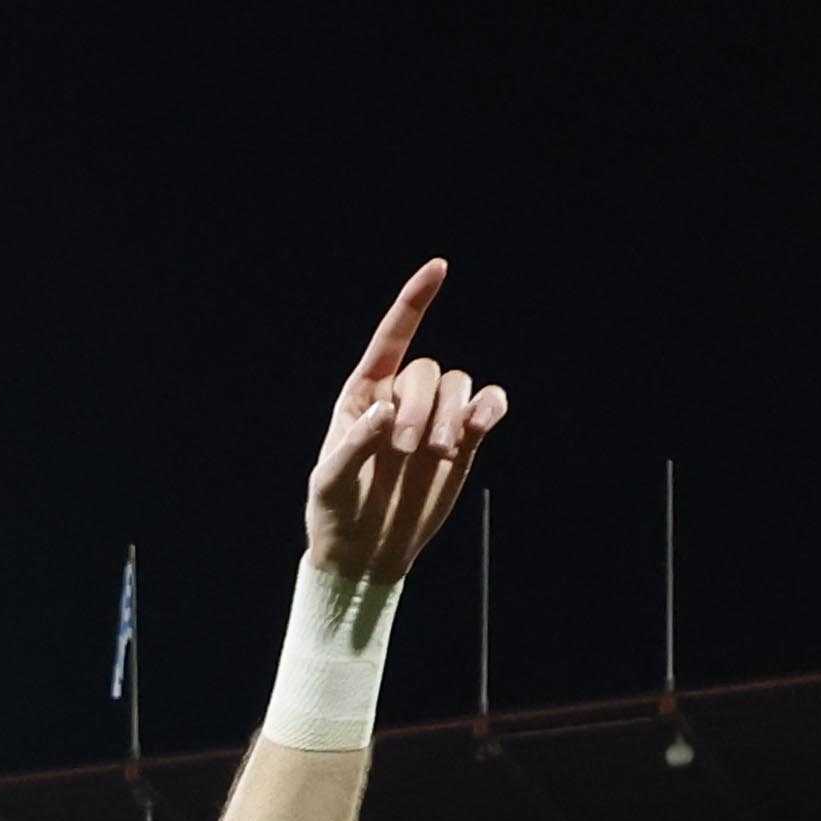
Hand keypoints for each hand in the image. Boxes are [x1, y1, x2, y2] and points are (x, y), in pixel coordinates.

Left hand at [300, 261, 502, 585]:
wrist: (365, 553)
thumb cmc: (336, 513)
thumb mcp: (330, 483)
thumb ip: (353, 445)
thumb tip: (385, 413)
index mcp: (363, 396)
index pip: (392, 339)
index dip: (415, 302)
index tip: (439, 268)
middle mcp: (401, 399)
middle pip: (427, 370)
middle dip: (420, 405)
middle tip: (404, 449)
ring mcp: (434, 418)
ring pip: (459, 384)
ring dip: (452, 412)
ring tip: (438, 452)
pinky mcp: (463, 441)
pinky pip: (489, 405)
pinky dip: (491, 407)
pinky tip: (480, 424)